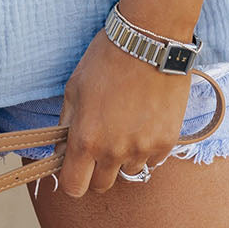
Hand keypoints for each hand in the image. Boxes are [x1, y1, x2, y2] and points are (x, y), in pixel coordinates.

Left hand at [56, 29, 191, 197]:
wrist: (149, 40)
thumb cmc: (107, 58)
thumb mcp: (75, 86)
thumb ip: (67, 123)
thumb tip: (62, 148)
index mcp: (86, 138)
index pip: (73, 187)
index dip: (72, 178)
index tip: (76, 165)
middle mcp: (114, 151)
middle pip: (101, 185)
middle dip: (97, 168)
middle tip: (102, 141)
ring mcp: (142, 149)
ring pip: (129, 172)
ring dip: (125, 157)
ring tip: (127, 124)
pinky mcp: (166, 142)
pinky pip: (153, 160)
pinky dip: (147, 147)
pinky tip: (145, 120)